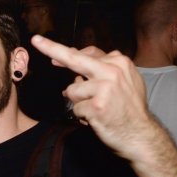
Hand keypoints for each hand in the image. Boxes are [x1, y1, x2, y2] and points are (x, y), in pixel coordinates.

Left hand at [31, 34, 158, 160]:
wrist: (141, 136)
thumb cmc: (129, 110)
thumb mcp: (124, 82)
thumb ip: (102, 70)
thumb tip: (75, 63)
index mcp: (119, 62)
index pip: (89, 53)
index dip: (67, 54)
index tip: (47, 48)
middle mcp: (112, 70)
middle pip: (74, 59)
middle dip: (52, 49)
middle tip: (36, 41)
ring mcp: (104, 87)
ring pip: (72, 91)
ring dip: (79, 103)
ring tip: (97, 110)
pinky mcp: (97, 105)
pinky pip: (75, 109)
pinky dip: (82, 117)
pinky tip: (97, 119)